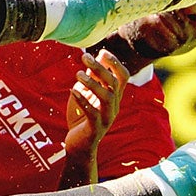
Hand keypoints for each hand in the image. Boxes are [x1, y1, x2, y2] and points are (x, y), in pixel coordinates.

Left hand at [62, 49, 126, 163]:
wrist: (79, 144)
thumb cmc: (82, 117)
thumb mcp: (86, 94)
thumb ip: (92, 78)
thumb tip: (96, 56)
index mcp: (114, 96)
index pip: (122, 76)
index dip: (115, 63)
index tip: (102, 51)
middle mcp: (114, 106)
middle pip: (114, 83)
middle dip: (101, 68)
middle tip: (84, 56)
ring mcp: (107, 118)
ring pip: (108, 97)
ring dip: (93, 83)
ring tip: (77, 73)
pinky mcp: (96, 128)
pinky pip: (93, 114)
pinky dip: (83, 101)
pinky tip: (73, 91)